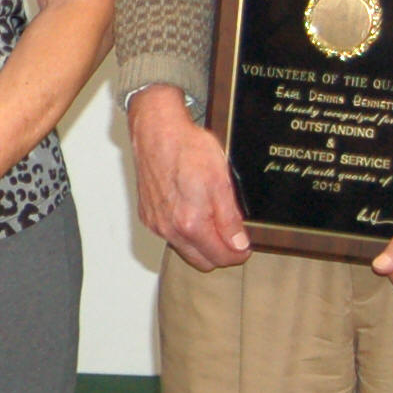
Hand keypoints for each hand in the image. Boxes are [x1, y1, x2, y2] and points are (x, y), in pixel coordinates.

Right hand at [130, 84, 249, 272]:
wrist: (157, 131)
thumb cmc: (188, 149)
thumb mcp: (221, 182)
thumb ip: (229, 219)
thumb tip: (238, 244)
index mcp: (190, 223)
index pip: (220, 257)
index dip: (238, 253)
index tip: (245, 244)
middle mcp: (169, 229)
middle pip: (202, 261)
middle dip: (220, 253)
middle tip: (232, 234)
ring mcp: (156, 223)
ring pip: (185, 249)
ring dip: (200, 243)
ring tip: (212, 218)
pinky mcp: (147, 215)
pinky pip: (169, 235)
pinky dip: (183, 231)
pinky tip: (190, 209)